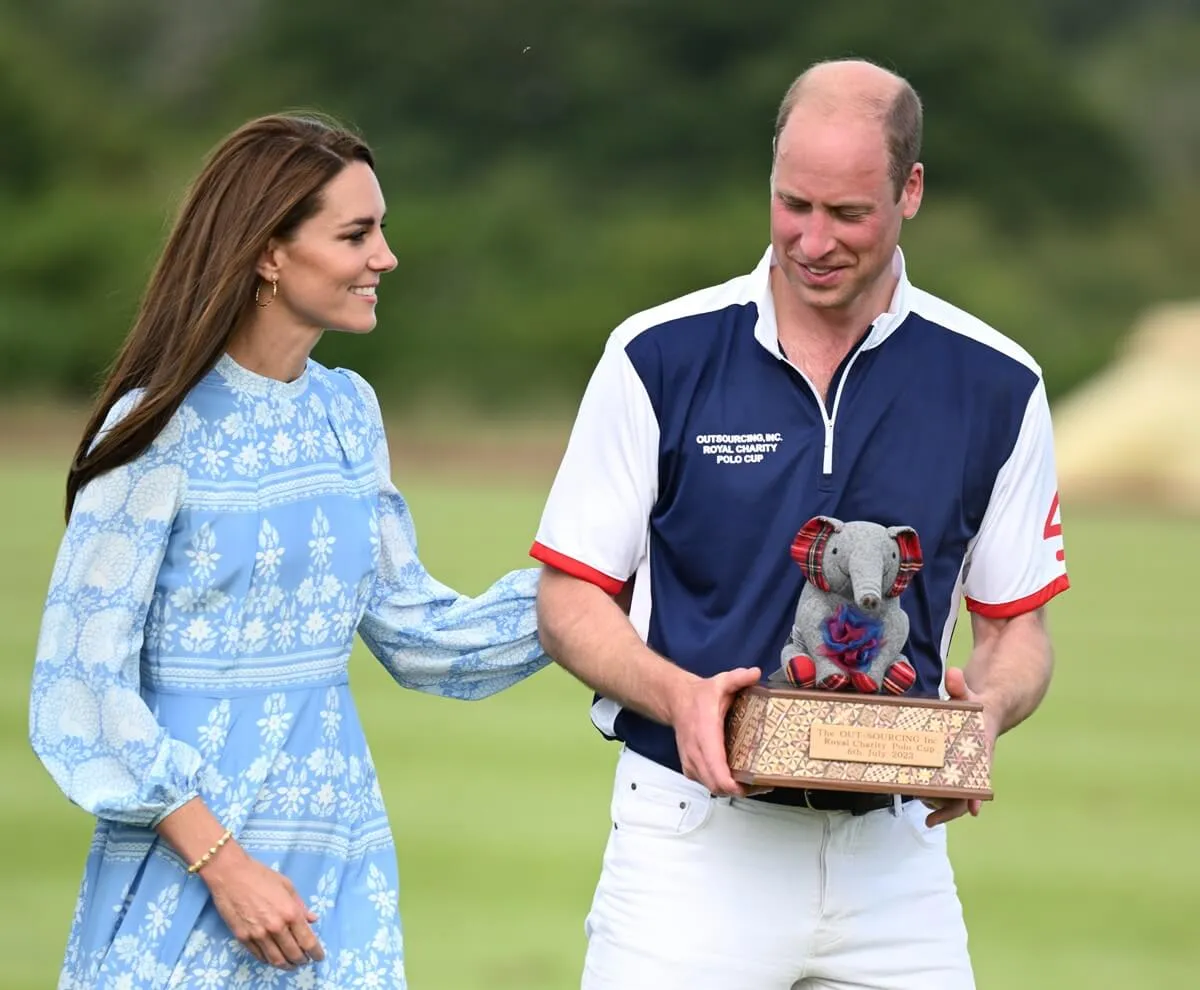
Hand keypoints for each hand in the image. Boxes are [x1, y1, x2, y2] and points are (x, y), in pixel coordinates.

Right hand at [201, 845, 325, 969]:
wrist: (231, 874)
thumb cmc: (261, 876)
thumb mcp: (287, 886)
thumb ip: (300, 905)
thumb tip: (313, 919)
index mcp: (290, 913)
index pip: (307, 941)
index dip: (316, 952)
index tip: (319, 957)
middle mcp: (276, 927)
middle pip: (293, 954)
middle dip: (302, 961)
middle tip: (305, 961)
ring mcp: (258, 934)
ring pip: (276, 959)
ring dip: (286, 965)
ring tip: (292, 965)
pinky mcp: (243, 938)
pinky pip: (259, 956)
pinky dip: (269, 961)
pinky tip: (274, 959)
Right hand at [670, 666, 761, 796]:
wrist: (676, 700)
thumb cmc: (699, 696)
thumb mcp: (720, 683)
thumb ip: (738, 678)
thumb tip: (755, 673)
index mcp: (706, 735)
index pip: (718, 772)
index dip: (735, 785)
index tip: (755, 784)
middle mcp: (696, 752)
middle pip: (717, 786)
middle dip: (739, 790)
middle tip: (761, 785)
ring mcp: (691, 761)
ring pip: (711, 787)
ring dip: (730, 789)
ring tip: (751, 783)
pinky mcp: (689, 766)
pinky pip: (705, 783)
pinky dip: (720, 785)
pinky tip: (734, 778)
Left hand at [921, 667, 998, 827]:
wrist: (991, 708)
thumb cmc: (977, 704)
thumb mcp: (969, 694)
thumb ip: (960, 686)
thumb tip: (952, 674)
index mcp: (980, 749)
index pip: (979, 775)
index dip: (974, 793)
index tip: (972, 811)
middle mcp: (973, 763)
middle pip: (965, 794)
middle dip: (949, 809)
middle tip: (931, 818)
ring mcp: (964, 767)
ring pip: (953, 794)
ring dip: (938, 802)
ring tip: (918, 803)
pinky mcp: (953, 766)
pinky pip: (944, 785)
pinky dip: (933, 790)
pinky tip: (916, 792)